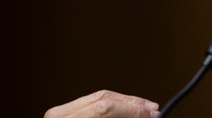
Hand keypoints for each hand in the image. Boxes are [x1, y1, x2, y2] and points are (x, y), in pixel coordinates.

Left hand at [44, 90, 159, 117]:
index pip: (105, 107)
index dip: (133, 110)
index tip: (152, 115)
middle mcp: (59, 116)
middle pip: (104, 98)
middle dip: (133, 104)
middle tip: (152, 111)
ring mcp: (59, 114)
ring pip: (100, 96)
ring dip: (125, 102)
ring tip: (143, 109)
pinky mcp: (63, 114)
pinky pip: (92, 103)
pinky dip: (113, 105)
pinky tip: (126, 108)